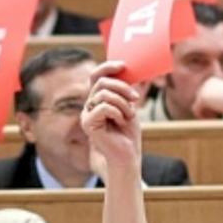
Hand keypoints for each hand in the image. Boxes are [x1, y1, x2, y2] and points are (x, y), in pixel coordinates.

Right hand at [81, 61, 143, 176]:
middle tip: (136, 99)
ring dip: (123, 103)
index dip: (107, 67)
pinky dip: (118, 113)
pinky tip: (121, 122)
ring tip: (129, 116)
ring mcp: (87, 115)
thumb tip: (130, 71)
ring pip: (104, 94)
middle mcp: (89, 105)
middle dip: (122, 87)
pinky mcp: (88, 124)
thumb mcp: (129, 106)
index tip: (123, 66)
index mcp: (98, 100)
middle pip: (101, 82)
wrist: (127, 156)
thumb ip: (124, 91)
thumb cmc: (128, 134)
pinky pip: (104, 107)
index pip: (96, 76)